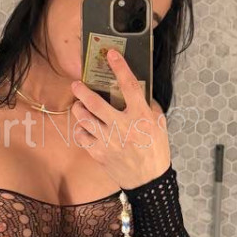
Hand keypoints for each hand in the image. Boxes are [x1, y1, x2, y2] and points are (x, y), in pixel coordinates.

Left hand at [69, 49, 169, 188]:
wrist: (149, 181)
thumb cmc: (156, 150)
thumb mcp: (159, 125)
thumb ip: (149, 106)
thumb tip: (138, 91)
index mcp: (141, 116)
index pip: (129, 86)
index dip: (120, 67)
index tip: (111, 54)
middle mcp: (122, 126)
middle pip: (95, 103)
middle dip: (82, 91)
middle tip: (76, 84)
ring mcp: (108, 140)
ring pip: (84, 118)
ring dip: (79, 109)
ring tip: (78, 105)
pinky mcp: (98, 153)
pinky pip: (82, 136)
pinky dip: (81, 130)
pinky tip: (84, 128)